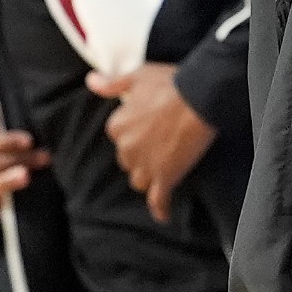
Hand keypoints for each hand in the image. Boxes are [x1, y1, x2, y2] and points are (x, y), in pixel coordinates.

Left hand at [87, 63, 213, 222]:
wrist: (200, 97)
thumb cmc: (171, 84)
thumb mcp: (139, 76)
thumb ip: (113, 83)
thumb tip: (91, 81)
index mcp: (117, 126)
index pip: (119, 137)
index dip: (136, 132)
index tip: (150, 126)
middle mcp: (126, 149)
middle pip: (129, 160)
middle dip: (142, 155)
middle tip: (162, 143)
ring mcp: (146, 166)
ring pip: (140, 180)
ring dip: (150, 176)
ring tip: (165, 168)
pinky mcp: (166, 177)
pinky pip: (158, 200)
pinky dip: (160, 208)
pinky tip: (163, 215)